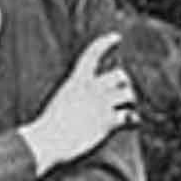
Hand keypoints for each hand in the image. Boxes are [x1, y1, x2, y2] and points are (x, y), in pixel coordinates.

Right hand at [23, 31, 135, 171]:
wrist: (46, 142)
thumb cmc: (48, 127)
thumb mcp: (61, 102)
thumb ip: (76, 97)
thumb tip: (86, 102)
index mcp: (76, 81)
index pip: (92, 55)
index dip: (105, 44)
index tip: (117, 37)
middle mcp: (91, 89)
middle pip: (120, 76)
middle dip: (125, 85)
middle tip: (124, 96)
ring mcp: (101, 105)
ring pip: (129, 95)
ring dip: (131, 102)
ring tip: (128, 110)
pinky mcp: (109, 123)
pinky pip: (131, 117)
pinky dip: (134, 120)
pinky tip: (132, 124)